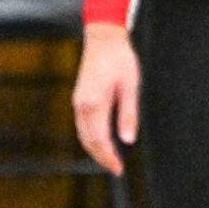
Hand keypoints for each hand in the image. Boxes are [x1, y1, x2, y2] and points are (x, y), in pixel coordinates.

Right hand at [72, 22, 140, 174]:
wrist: (103, 37)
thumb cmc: (119, 59)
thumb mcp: (130, 87)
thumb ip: (128, 115)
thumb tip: (128, 140)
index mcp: (94, 103)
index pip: (99, 140)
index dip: (109, 158)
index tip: (118, 169)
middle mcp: (82, 105)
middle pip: (88, 141)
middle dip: (101, 157)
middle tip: (116, 168)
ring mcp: (78, 101)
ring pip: (83, 134)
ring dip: (95, 149)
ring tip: (110, 158)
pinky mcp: (79, 97)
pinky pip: (82, 125)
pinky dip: (91, 137)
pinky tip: (102, 140)